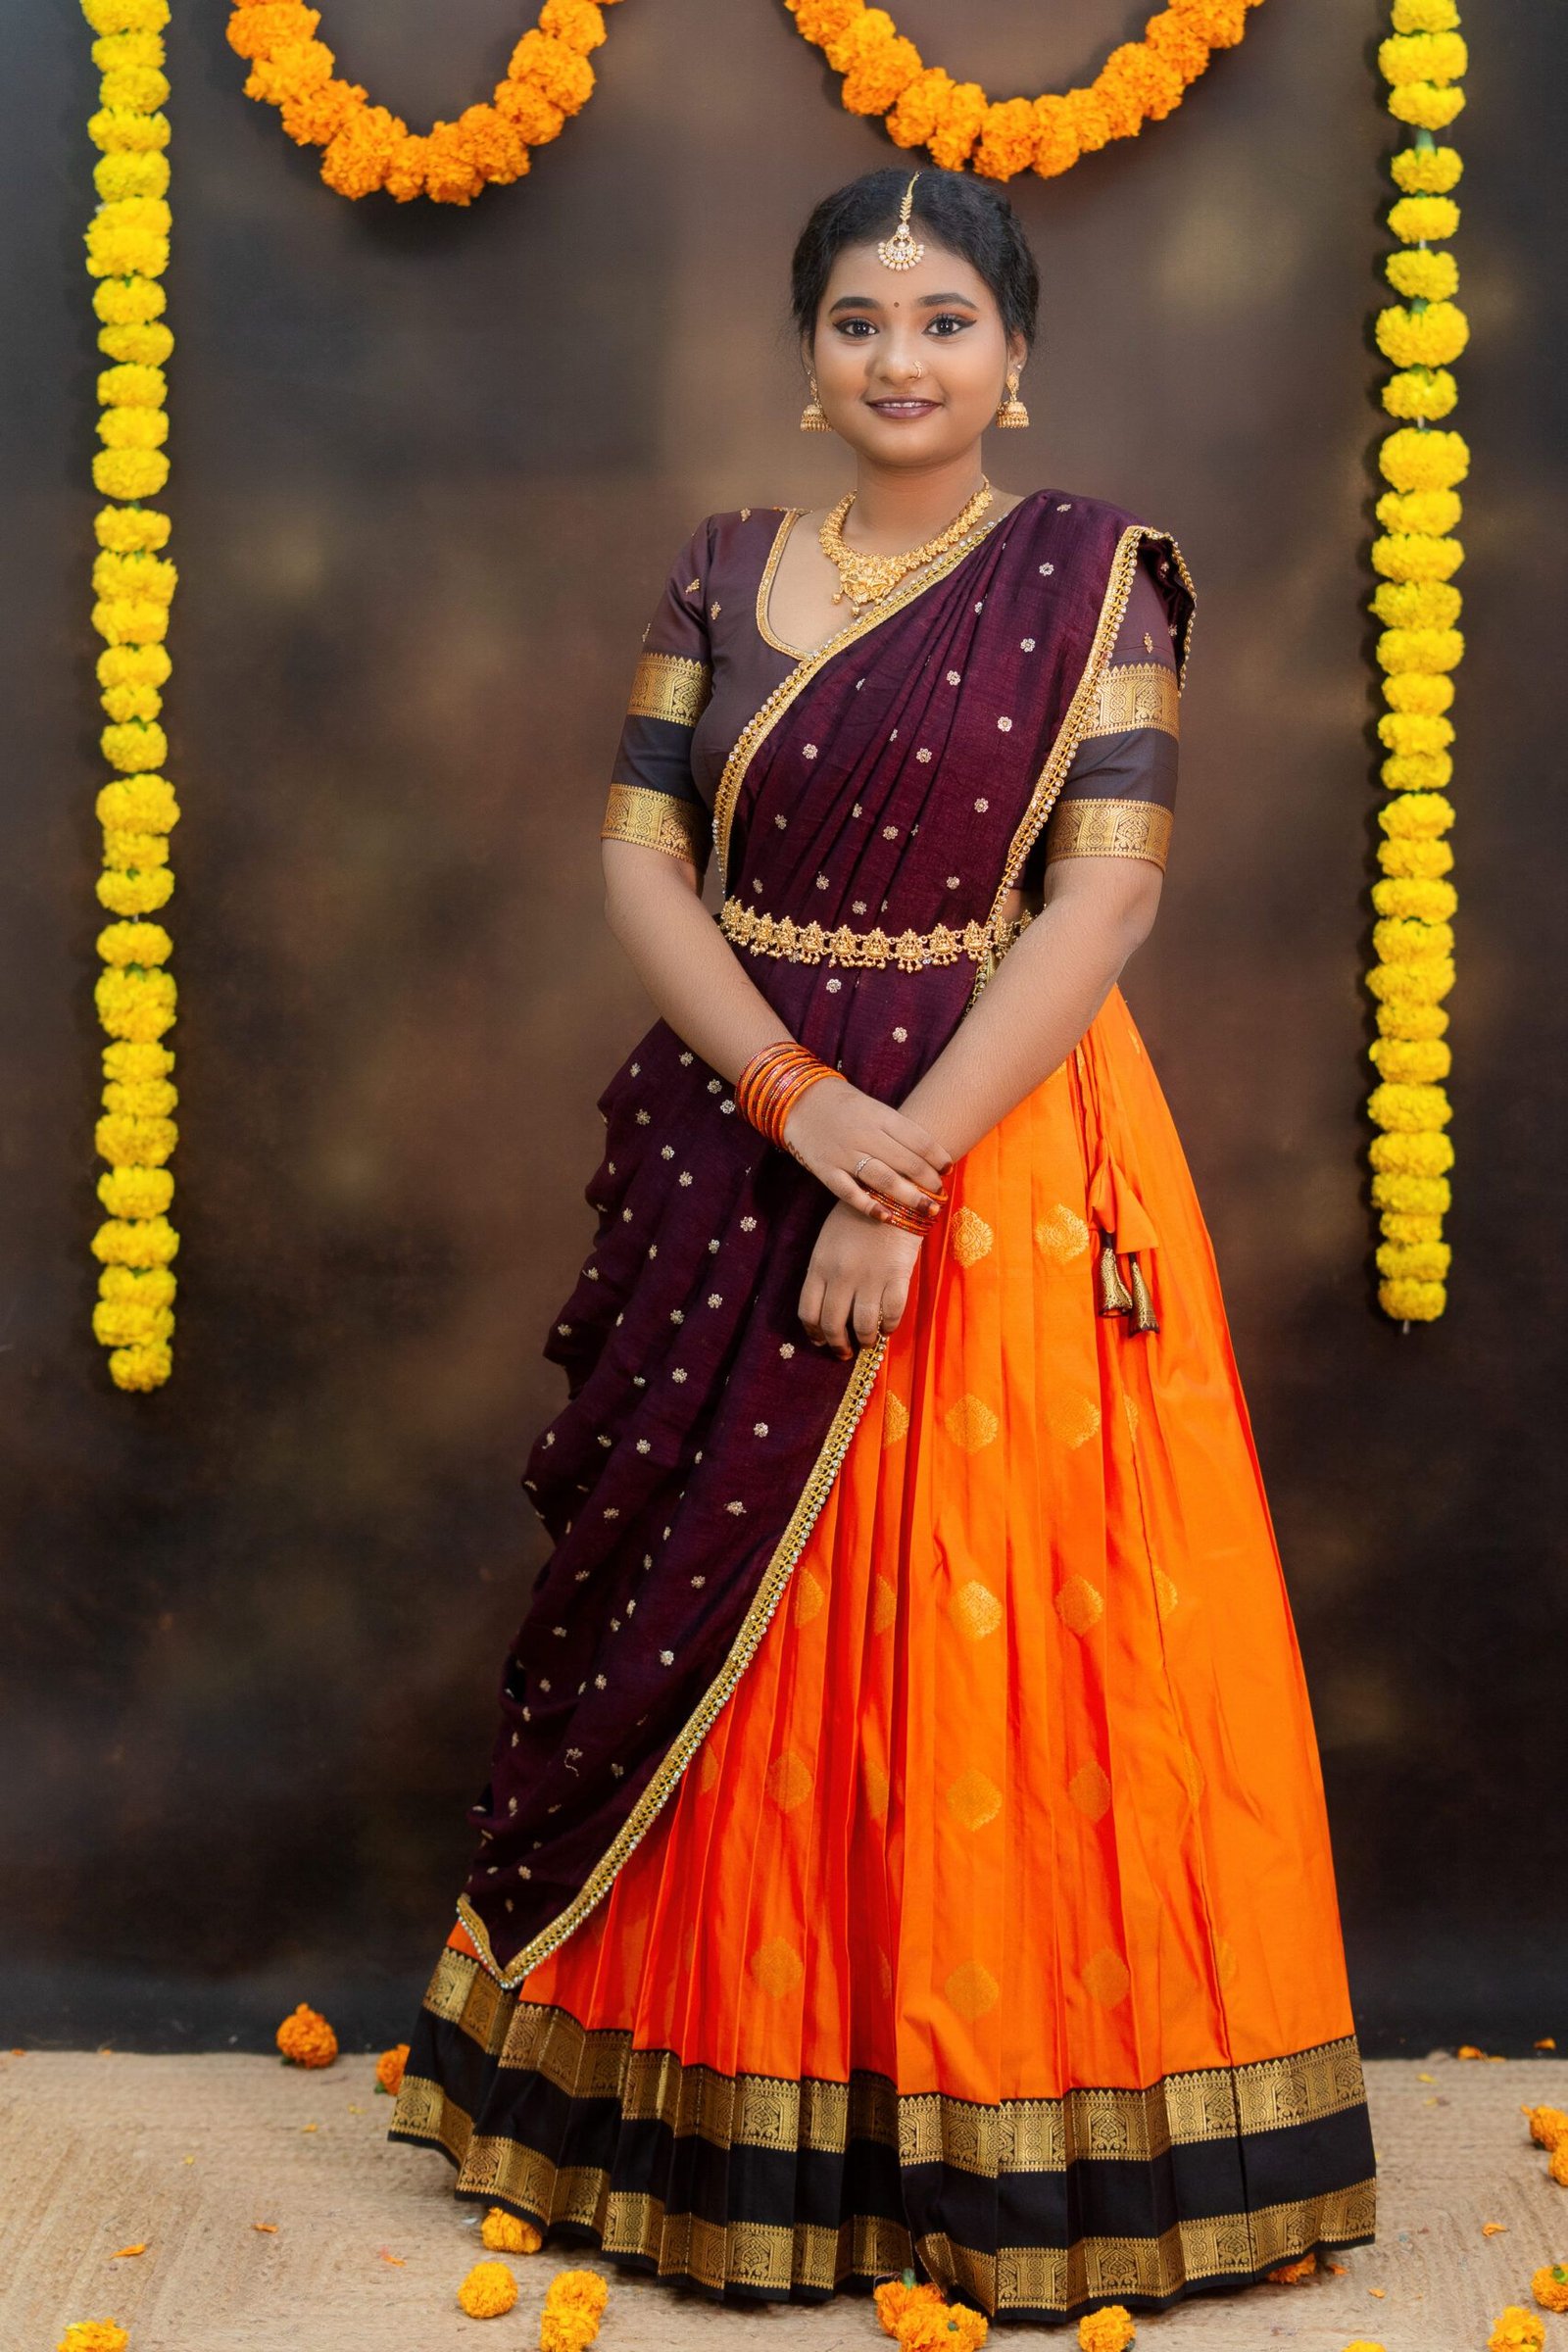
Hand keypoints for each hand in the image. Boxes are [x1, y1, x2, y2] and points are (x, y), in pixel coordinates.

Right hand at [782, 1077, 952, 1223]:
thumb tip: (931, 1157)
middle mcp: (865, 1135)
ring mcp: (845, 1154)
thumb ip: (898, 1131)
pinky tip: (888, 1217)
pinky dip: (869, 1206)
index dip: (937, 1157)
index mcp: (881, 1117)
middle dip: (929, 1181)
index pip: (918, 1139)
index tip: (948, 1169)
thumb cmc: (847, 1108)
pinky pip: (850, 1192)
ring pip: (884, 1179)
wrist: (801, 1101)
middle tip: (941, 1194)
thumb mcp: (875, 1109)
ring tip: (928, 1209)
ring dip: (910, 1197)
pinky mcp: (826, 1171)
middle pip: (906, 1162)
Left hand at [798, 1199, 923, 1360]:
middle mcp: (841, 1277)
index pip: (808, 1312)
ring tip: (867, 1344)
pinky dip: (889, 1328)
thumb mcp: (827, 1240)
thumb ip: (824, 1272)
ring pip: (862, 1326)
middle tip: (843, 1352)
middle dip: (837, 1345)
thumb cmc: (855, 1215)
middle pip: (832, 1325)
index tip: (820, 1340)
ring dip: (864, 1341)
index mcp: (819, 1266)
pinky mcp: (897, 1277)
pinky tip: (887, 1328)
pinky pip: (891, 1315)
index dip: (813, 1333)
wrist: (890, 1191)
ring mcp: (870, 1278)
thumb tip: (828, 1304)